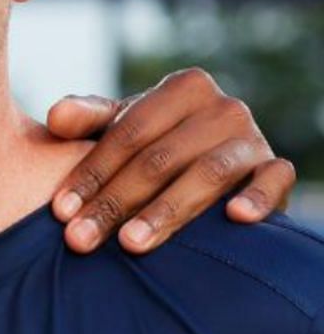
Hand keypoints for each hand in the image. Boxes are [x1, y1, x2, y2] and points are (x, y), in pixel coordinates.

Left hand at [47, 68, 295, 254]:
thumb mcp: (122, 125)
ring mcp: (253, 137)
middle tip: (81, 239)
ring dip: (166, 211)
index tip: (60, 211)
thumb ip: (88, 118)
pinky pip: (274, 180)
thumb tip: (56, 119)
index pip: (127, 134)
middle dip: (115, 202)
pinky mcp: (277, 167)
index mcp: (182, 88)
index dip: (90, 172)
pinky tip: (234, 217)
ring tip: (130, 244)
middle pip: (159, 159)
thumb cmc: (156, 140)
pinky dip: (257, 196)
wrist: (213, 153)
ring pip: (207, 174)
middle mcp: (222, 107)